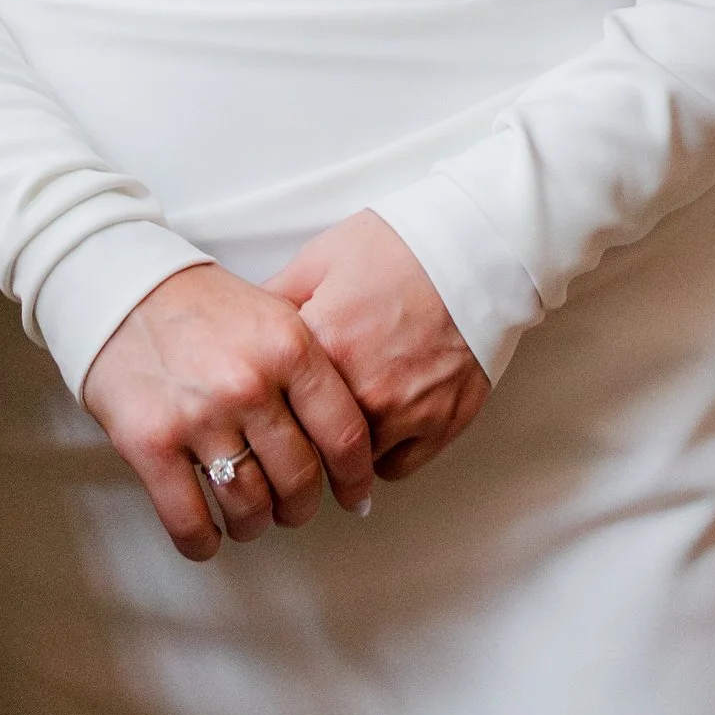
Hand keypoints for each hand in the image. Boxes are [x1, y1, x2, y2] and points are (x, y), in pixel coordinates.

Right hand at [80, 262, 376, 560]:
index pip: (344, 435)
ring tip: (248, 516)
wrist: (120, 287)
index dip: (354, 478)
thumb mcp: (271, 311)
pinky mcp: (151, 443)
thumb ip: (309, 366)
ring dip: (254, 524)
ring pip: (249, 506)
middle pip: (300, 479)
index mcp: (289, 345)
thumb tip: (348, 436)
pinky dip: (202, 541)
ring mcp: (200, 415)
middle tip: (292, 507)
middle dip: (300, 506)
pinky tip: (207, 535)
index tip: (353, 495)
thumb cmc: (198, 304)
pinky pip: (189, 521)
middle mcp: (250, 382)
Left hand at [267, 213, 489, 482]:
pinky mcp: (442, 425)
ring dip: (342, 447)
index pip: (274, 402)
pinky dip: (383, 452)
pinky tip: (380, 423)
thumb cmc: (399, 247)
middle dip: (301, 434)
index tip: (264, 409)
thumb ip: (275, 301)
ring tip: (343, 416)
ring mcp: (406, 412)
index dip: (267, 406)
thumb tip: (238, 332)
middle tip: (299, 421)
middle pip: (310, 441)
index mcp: (326, 344)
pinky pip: (395, 467)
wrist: (475, 248)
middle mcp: (364, 388)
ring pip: (351, 462)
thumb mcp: (320, 258)